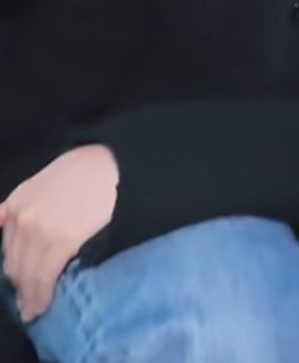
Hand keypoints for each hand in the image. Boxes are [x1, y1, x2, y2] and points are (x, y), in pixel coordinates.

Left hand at [0, 145, 118, 321]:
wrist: (115, 162)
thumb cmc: (85, 170)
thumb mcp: (44, 183)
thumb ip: (26, 208)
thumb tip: (8, 231)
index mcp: (17, 203)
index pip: (6, 250)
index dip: (13, 270)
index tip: (18, 285)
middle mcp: (23, 218)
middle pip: (13, 265)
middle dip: (20, 285)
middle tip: (28, 303)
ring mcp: (41, 230)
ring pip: (27, 276)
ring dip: (30, 296)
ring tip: (35, 310)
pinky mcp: (62, 240)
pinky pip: (44, 278)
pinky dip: (41, 296)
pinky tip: (42, 306)